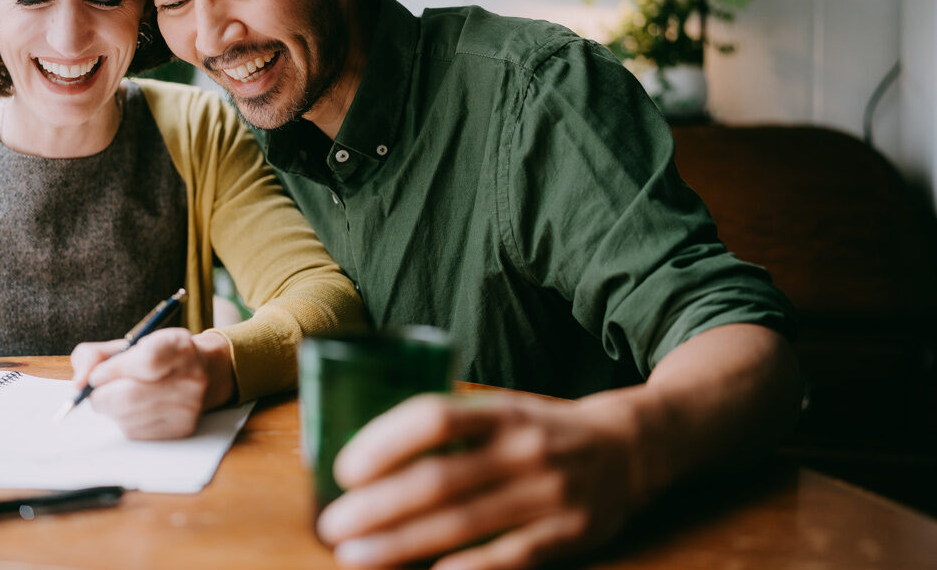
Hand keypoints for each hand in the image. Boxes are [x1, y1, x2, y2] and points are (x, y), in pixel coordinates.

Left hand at [69, 328, 233, 439]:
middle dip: (102, 395)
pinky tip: (134, 409)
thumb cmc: (156, 357)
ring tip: (120, 396)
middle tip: (97, 390)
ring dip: (112, 409)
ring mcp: (188, 406)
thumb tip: (78, 383)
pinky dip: (124, 420)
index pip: (146, 361)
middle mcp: (191, 377)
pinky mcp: (181, 429)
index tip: (97, 375)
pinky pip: (135, 431)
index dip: (114, 370)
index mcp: (178, 346)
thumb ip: (94, 355)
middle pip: (131, 396)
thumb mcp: (128, 343)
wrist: (203, 373)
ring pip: (127, 417)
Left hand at [315, 392, 646, 569]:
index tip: (343, 468)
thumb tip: (364, 447)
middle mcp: (526, 449)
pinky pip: (509, 558)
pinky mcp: (569, 535)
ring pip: (463, 524)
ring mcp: (550, 494)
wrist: (632, 448)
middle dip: (377, 507)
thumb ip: (450, 427)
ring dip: (401, 544)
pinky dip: (466, 569)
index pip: (435, 418)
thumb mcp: (503, 410)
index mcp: (504, 411)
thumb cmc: (543, 430)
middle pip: (440, 480)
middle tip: (332, 526)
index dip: (384, 442)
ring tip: (355, 555)